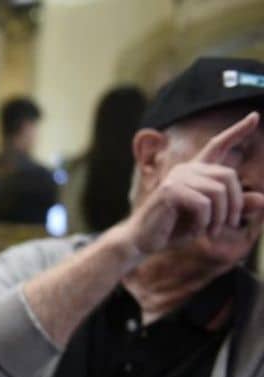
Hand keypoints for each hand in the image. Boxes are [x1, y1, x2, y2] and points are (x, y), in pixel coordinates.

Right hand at [119, 111, 263, 257]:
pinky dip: (205, 222)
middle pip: (228, 176)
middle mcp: (186, 169)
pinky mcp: (170, 191)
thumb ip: (234, 209)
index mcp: (195, 172)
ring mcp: (177, 177)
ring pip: (218, 192)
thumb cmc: (175, 229)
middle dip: (235, 205)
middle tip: (229, 225)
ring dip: (220, 217)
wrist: (143, 241)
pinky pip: (203, 204)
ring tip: (212, 232)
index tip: (255, 116)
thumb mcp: (211, 220)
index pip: (218, 146)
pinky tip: (196, 231)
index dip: (237, 131)